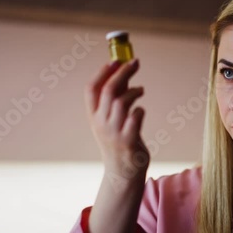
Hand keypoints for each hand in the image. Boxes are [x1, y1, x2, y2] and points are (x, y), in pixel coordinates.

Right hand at [84, 59, 148, 178]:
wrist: (122, 173)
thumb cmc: (118, 141)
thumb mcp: (111, 120)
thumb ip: (116, 97)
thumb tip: (124, 72)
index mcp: (93, 116)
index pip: (91, 90)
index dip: (102, 72)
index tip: (114, 60)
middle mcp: (101, 123)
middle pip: (109, 91)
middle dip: (123, 73)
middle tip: (135, 62)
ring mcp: (114, 133)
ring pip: (121, 102)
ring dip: (134, 91)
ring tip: (141, 90)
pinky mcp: (128, 141)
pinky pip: (135, 118)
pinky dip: (140, 110)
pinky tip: (141, 111)